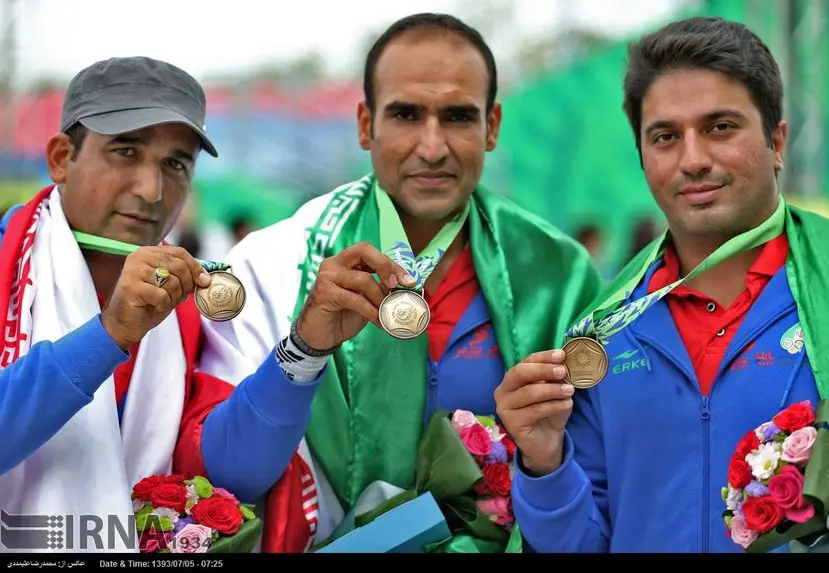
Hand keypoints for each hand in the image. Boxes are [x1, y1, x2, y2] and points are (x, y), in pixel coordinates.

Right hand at [101, 246, 210, 349]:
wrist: (125, 324)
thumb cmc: (149, 304)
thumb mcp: (171, 286)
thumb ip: (185, 276)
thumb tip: (206, 278)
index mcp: (149, 252)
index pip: (180, 252)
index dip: (195, 267)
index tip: (204, 281)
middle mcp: (139, 257)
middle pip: (178, 265)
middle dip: (186, 284)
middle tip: (180, 296)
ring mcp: (133, 270)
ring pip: (172, 281)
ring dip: (174, 296)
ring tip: (162, 301)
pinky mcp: (130, 287)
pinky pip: (162, 295)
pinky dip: (163, 304)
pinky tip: (153, 306)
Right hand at [295, 241, 415, 349]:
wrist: (319, 337)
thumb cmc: (342, 317)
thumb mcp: (366, 300)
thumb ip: (380, 288)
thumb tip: (404, 285)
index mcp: (344, 262)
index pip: (369, 251)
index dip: (390, 263)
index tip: (408, 280)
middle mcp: (334, 264)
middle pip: (364, 251)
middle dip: (386, 267)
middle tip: (398, 286)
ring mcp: (327, 277)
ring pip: (363, 279)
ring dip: (380, 297)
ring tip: (387, 312)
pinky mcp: (324, 293)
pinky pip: (355, 299)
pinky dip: (371, 310)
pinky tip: (378, 321)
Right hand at [494, 349, 574, 476]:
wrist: (546, 443)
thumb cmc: (549, 412)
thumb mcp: (554, 391)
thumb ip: (555, 378)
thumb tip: (564, 363)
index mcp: (512, 379)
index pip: (525, 362)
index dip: (543, 357)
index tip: (562, 355)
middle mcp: (503, 391)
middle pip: (520, 373)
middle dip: (543, 370)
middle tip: (563, 371)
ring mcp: (504, 408)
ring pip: (529, 393)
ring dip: (552, 390)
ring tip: (570, 390)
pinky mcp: (511, 423)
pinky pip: (534, 410)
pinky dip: (553, 405)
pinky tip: (566, 404)